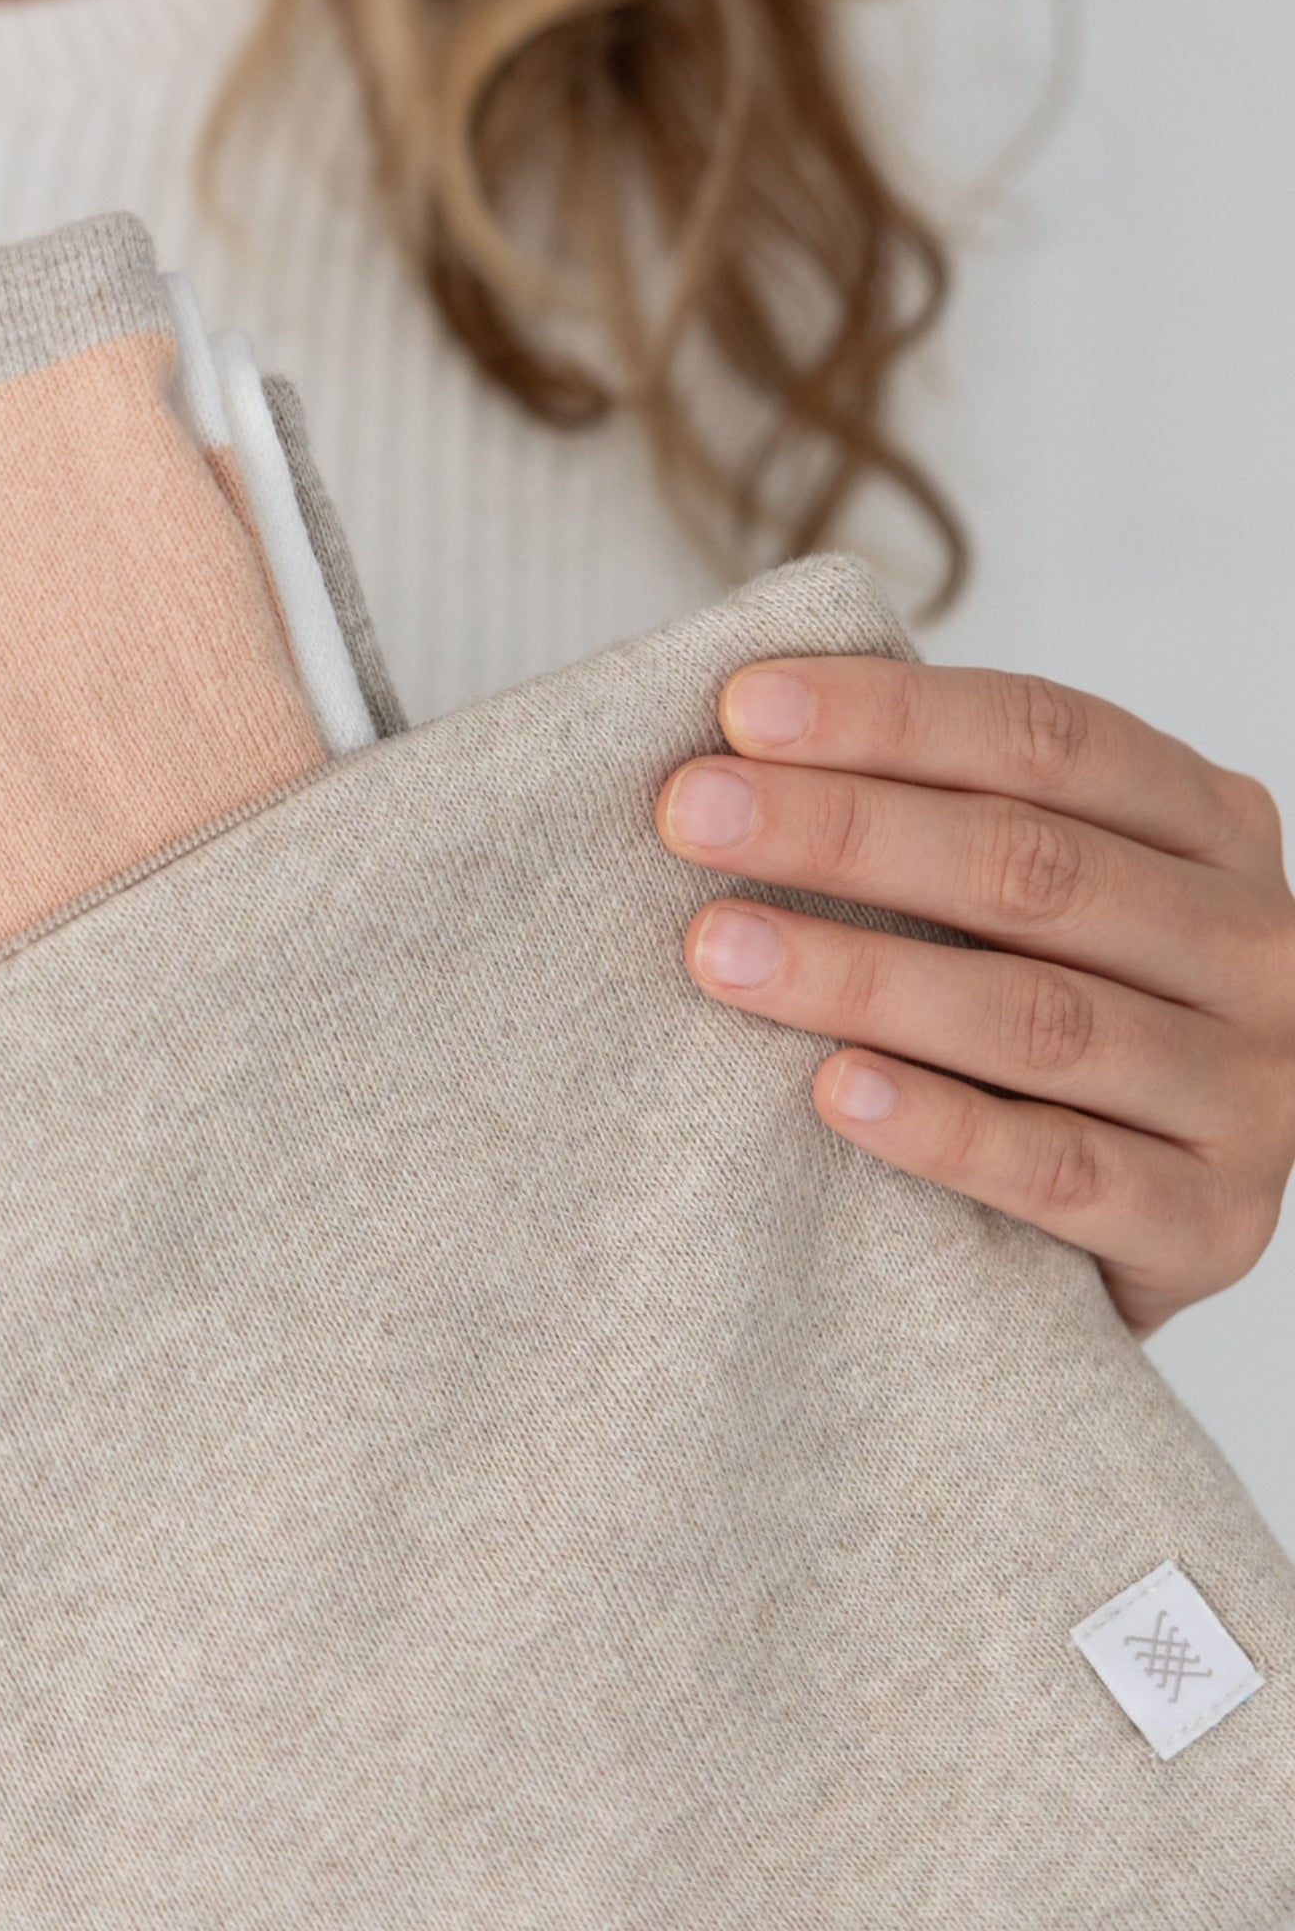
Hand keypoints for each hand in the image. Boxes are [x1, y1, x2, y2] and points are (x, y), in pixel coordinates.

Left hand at [658, 657, 1294, 1335]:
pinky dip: (941, 1128)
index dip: (893, 718)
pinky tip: (831, 1091)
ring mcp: (1249, 1090)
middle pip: (1034, 867)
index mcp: (1212, 828)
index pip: (1051, 739)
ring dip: (862, 975)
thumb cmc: (1060, 1023)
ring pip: (1039, 1017)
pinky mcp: (1211, 1221)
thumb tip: (741, 739)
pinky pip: (1061, 1169)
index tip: (738, 709)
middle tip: (691, 812)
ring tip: (718, 948)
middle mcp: (1253, 946)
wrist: (1160, 1219)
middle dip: (844, 830)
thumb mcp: (1040, 901)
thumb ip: (948, 821)